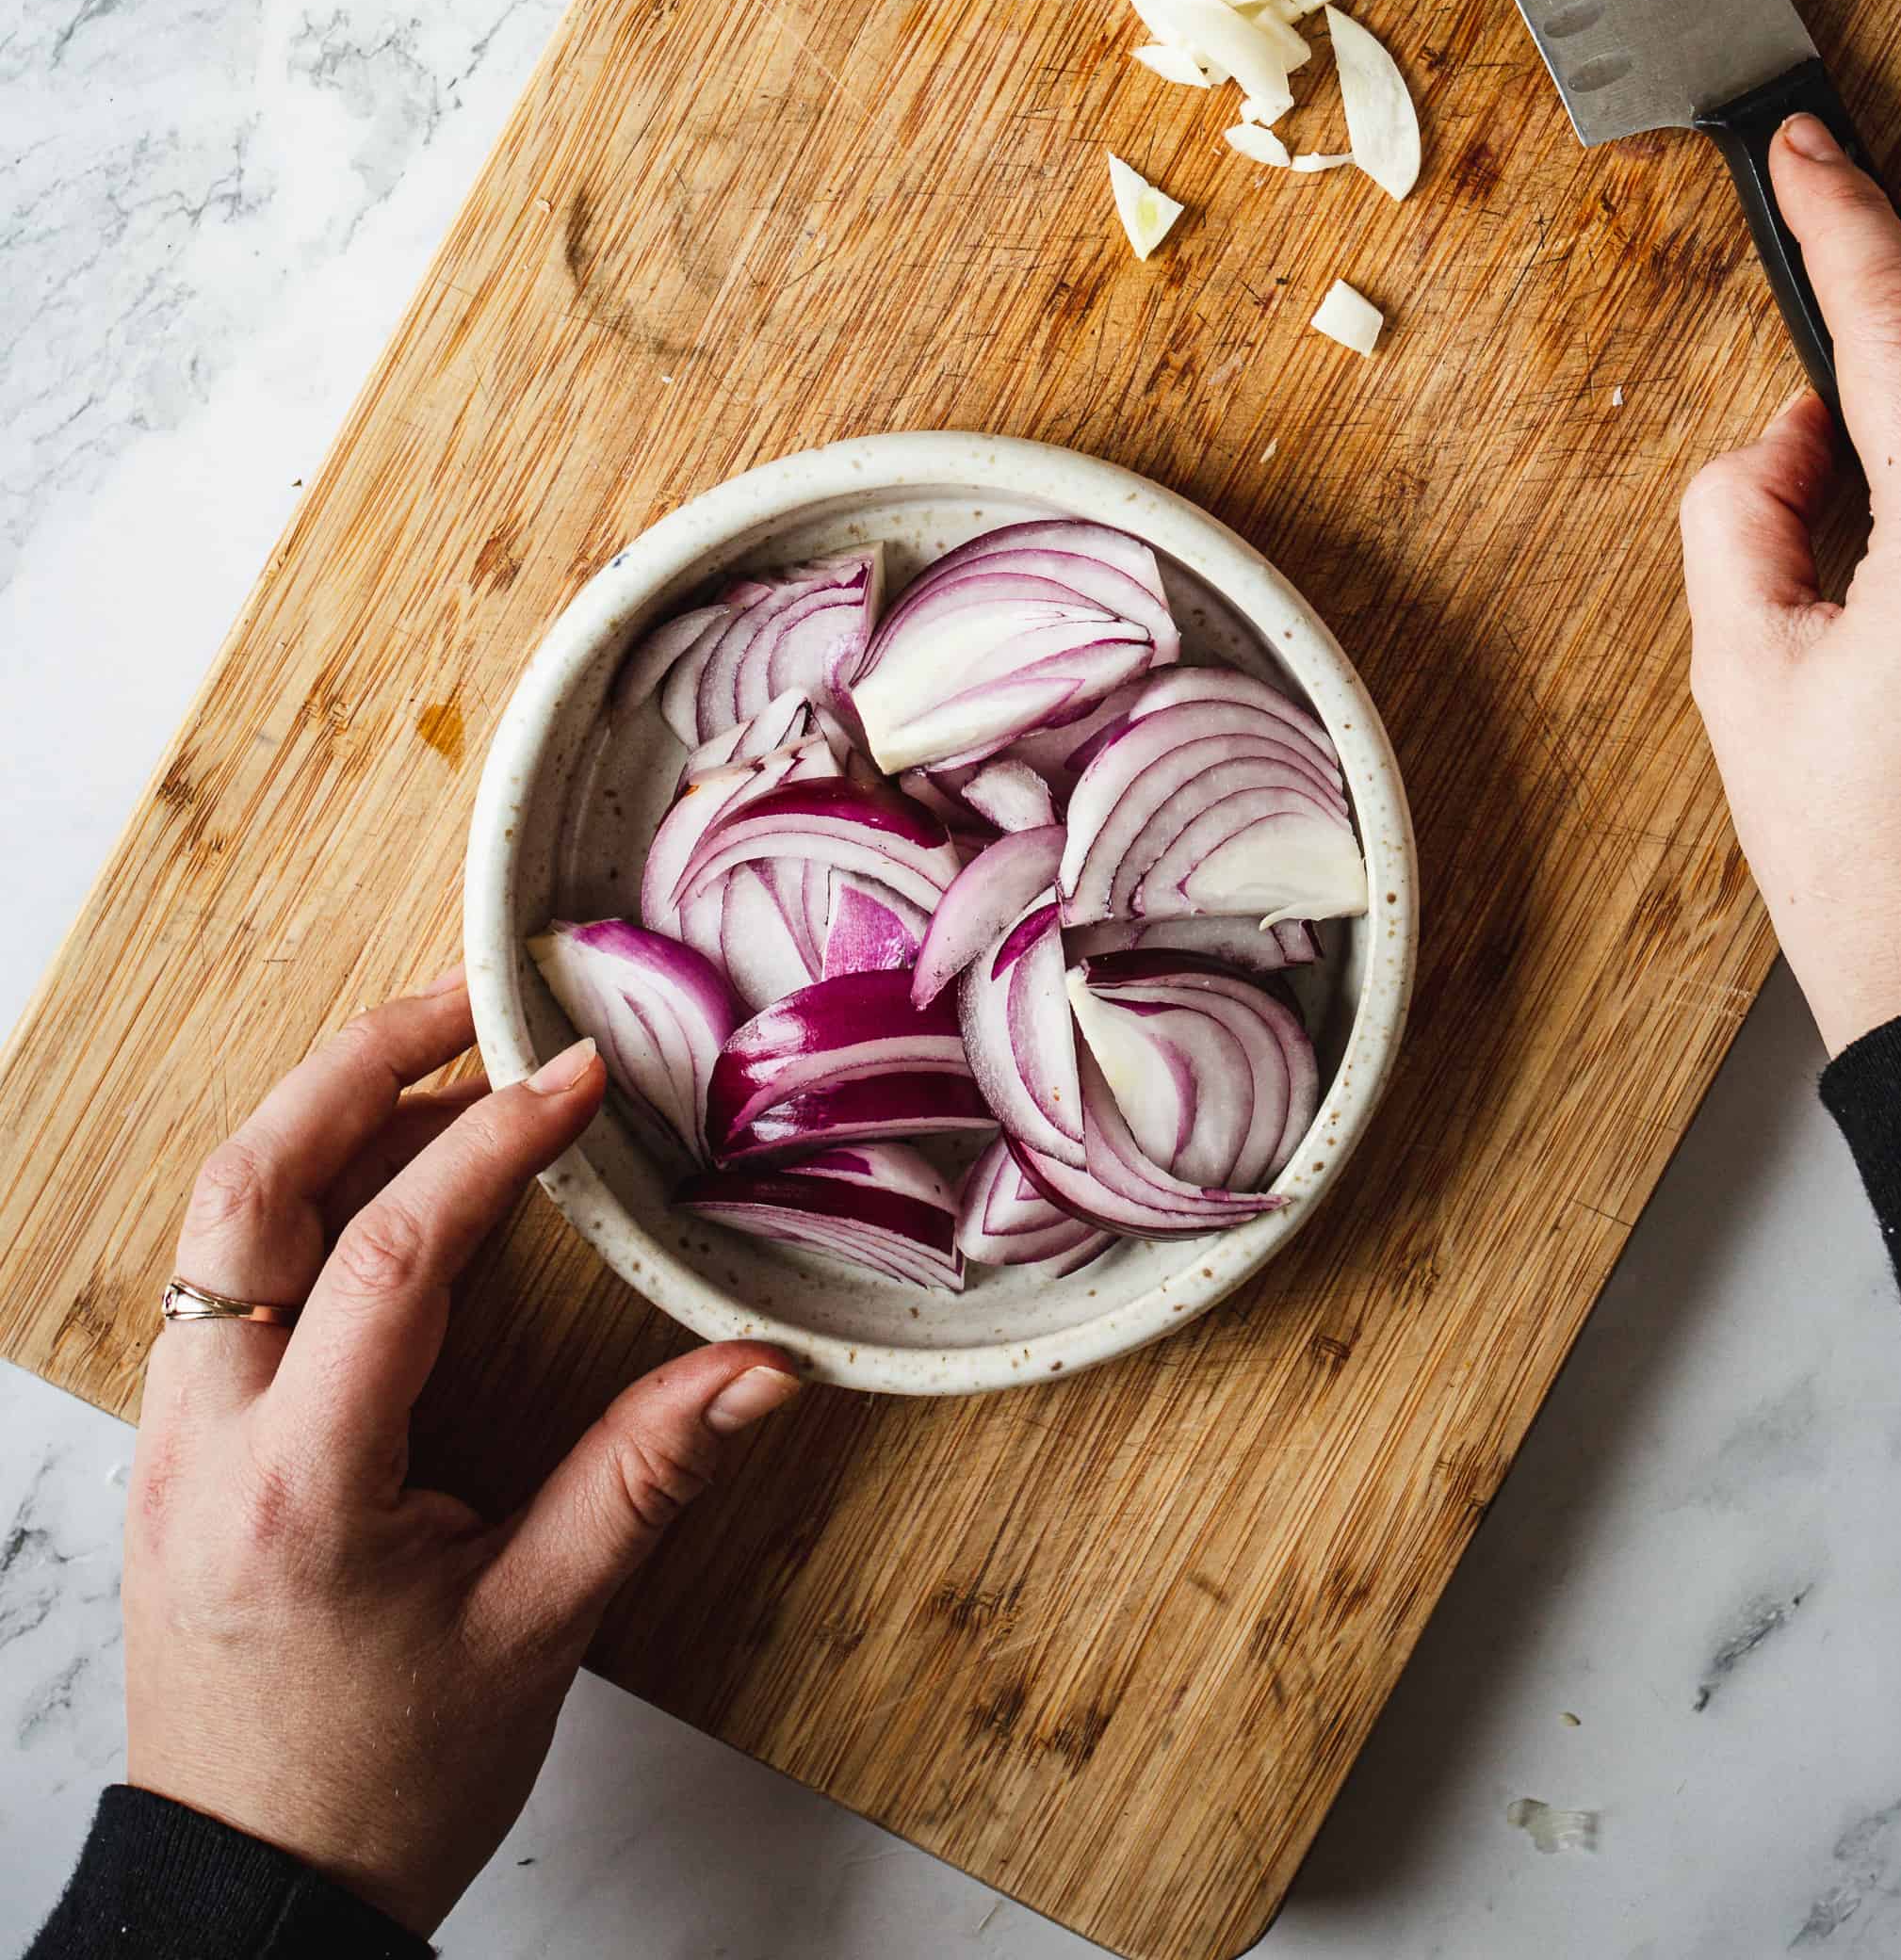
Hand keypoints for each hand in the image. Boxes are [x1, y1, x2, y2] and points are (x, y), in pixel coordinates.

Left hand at [126, 973, 798, 1936]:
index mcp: (303, 1481)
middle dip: (355, 1065)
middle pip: (248, 1185)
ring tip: (433, 1063)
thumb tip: (758, 1371)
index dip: (492, 1139)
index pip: (391, 1249)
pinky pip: (217, 1272)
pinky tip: (377, 1180)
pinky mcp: (175, 1446)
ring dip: (318, 1119)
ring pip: (217, 1218)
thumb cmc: (382, 1787)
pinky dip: (292, 1194)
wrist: (249, 1896)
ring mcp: (173, 1436)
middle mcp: (209, 1435)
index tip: (572, 1076)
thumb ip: (641, 1480)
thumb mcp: (537, 1634)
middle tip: (463, 1000)